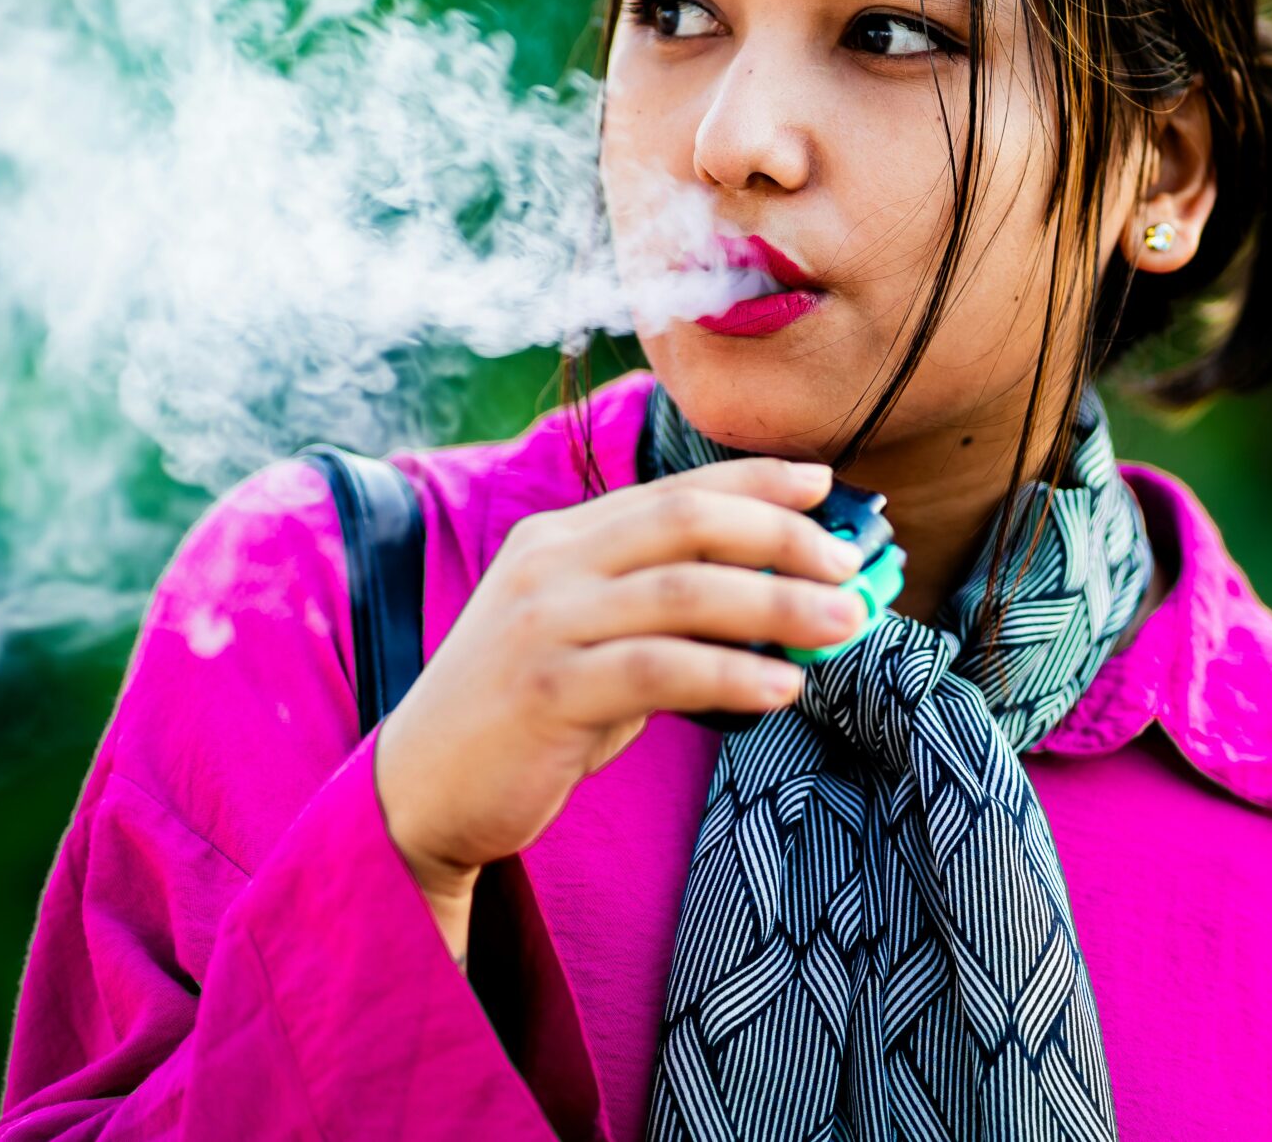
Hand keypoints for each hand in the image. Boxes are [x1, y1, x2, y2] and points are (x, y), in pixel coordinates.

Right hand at [370, 456, 867, 958]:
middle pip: (686, 523)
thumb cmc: (525, 713)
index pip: (674, 491)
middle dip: (780, 535)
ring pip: (683, 592)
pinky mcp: (545, 689)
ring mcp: (544, 622)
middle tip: (850, 563)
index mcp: (561, 537)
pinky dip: (729, 674)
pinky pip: (658, 669)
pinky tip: (781, 688)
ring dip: (776, 605)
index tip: (825, 484)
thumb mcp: (591, 640)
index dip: (754, 481)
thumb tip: (778, 601)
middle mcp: (549, 563)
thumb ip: (662, 611)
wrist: (421, 790)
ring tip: (843, 623)